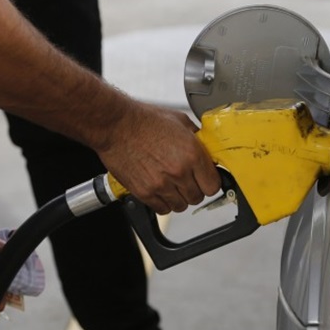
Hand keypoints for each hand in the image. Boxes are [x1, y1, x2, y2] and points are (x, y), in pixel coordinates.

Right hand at [99, 103, 220, 213]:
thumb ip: (197, 139)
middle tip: (186, 179)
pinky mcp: (145, 192)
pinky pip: (162, 209)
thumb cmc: (144, 120)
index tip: (205, 179)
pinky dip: (163, 202)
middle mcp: (179, 172)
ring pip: (181, 206)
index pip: (213, 185)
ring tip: (171, 184)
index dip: (210, 182)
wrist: (116, 125)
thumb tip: (207, 149)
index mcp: (192, 154)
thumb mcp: (180, 121)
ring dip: (178, 197)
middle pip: (198, 197)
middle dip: (194, 189)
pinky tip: (160, 189)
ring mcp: (161, 184)